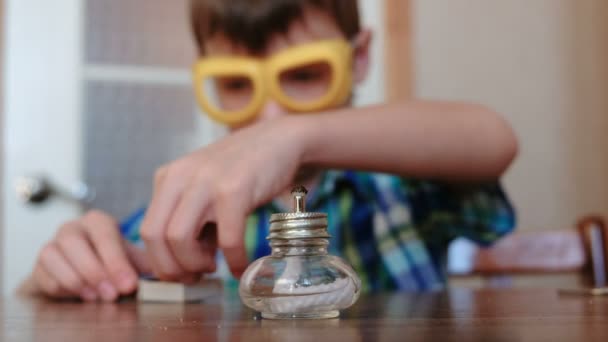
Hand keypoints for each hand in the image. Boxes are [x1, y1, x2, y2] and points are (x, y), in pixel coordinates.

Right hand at [27, 210, 150, 300]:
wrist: (79, 272)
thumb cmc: (109, 261)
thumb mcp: (130, 258)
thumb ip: (145, 263)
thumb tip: (166, 271)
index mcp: (98, 221)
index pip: (105, 235)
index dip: (117, 262)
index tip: (129, 285)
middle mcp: (72, 227)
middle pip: (75, 243)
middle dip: (95, 271)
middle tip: (113, 294)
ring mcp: (52, 244)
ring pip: (54, 256)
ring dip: (77, 280)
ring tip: (97, 296)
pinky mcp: (39, 265)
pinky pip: (44, 274)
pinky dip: (62, 287)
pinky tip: (81, 294)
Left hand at [140, 118, 305, 280]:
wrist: (279, 140)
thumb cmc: (244, 171)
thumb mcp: (205, 188)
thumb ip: (191, 218)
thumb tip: (184, 264)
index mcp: (168, 177)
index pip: (147, 230)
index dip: (161, 261)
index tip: (182, 273)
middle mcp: (180, 176)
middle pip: (155, 236)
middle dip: (172, 268)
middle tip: (195, 276)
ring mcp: (206, 181)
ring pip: (179, 239)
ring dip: (195, 265)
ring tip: (215, 266)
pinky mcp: (234, 189)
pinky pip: (226, 239)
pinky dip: (233, 260)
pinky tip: (240, 266)